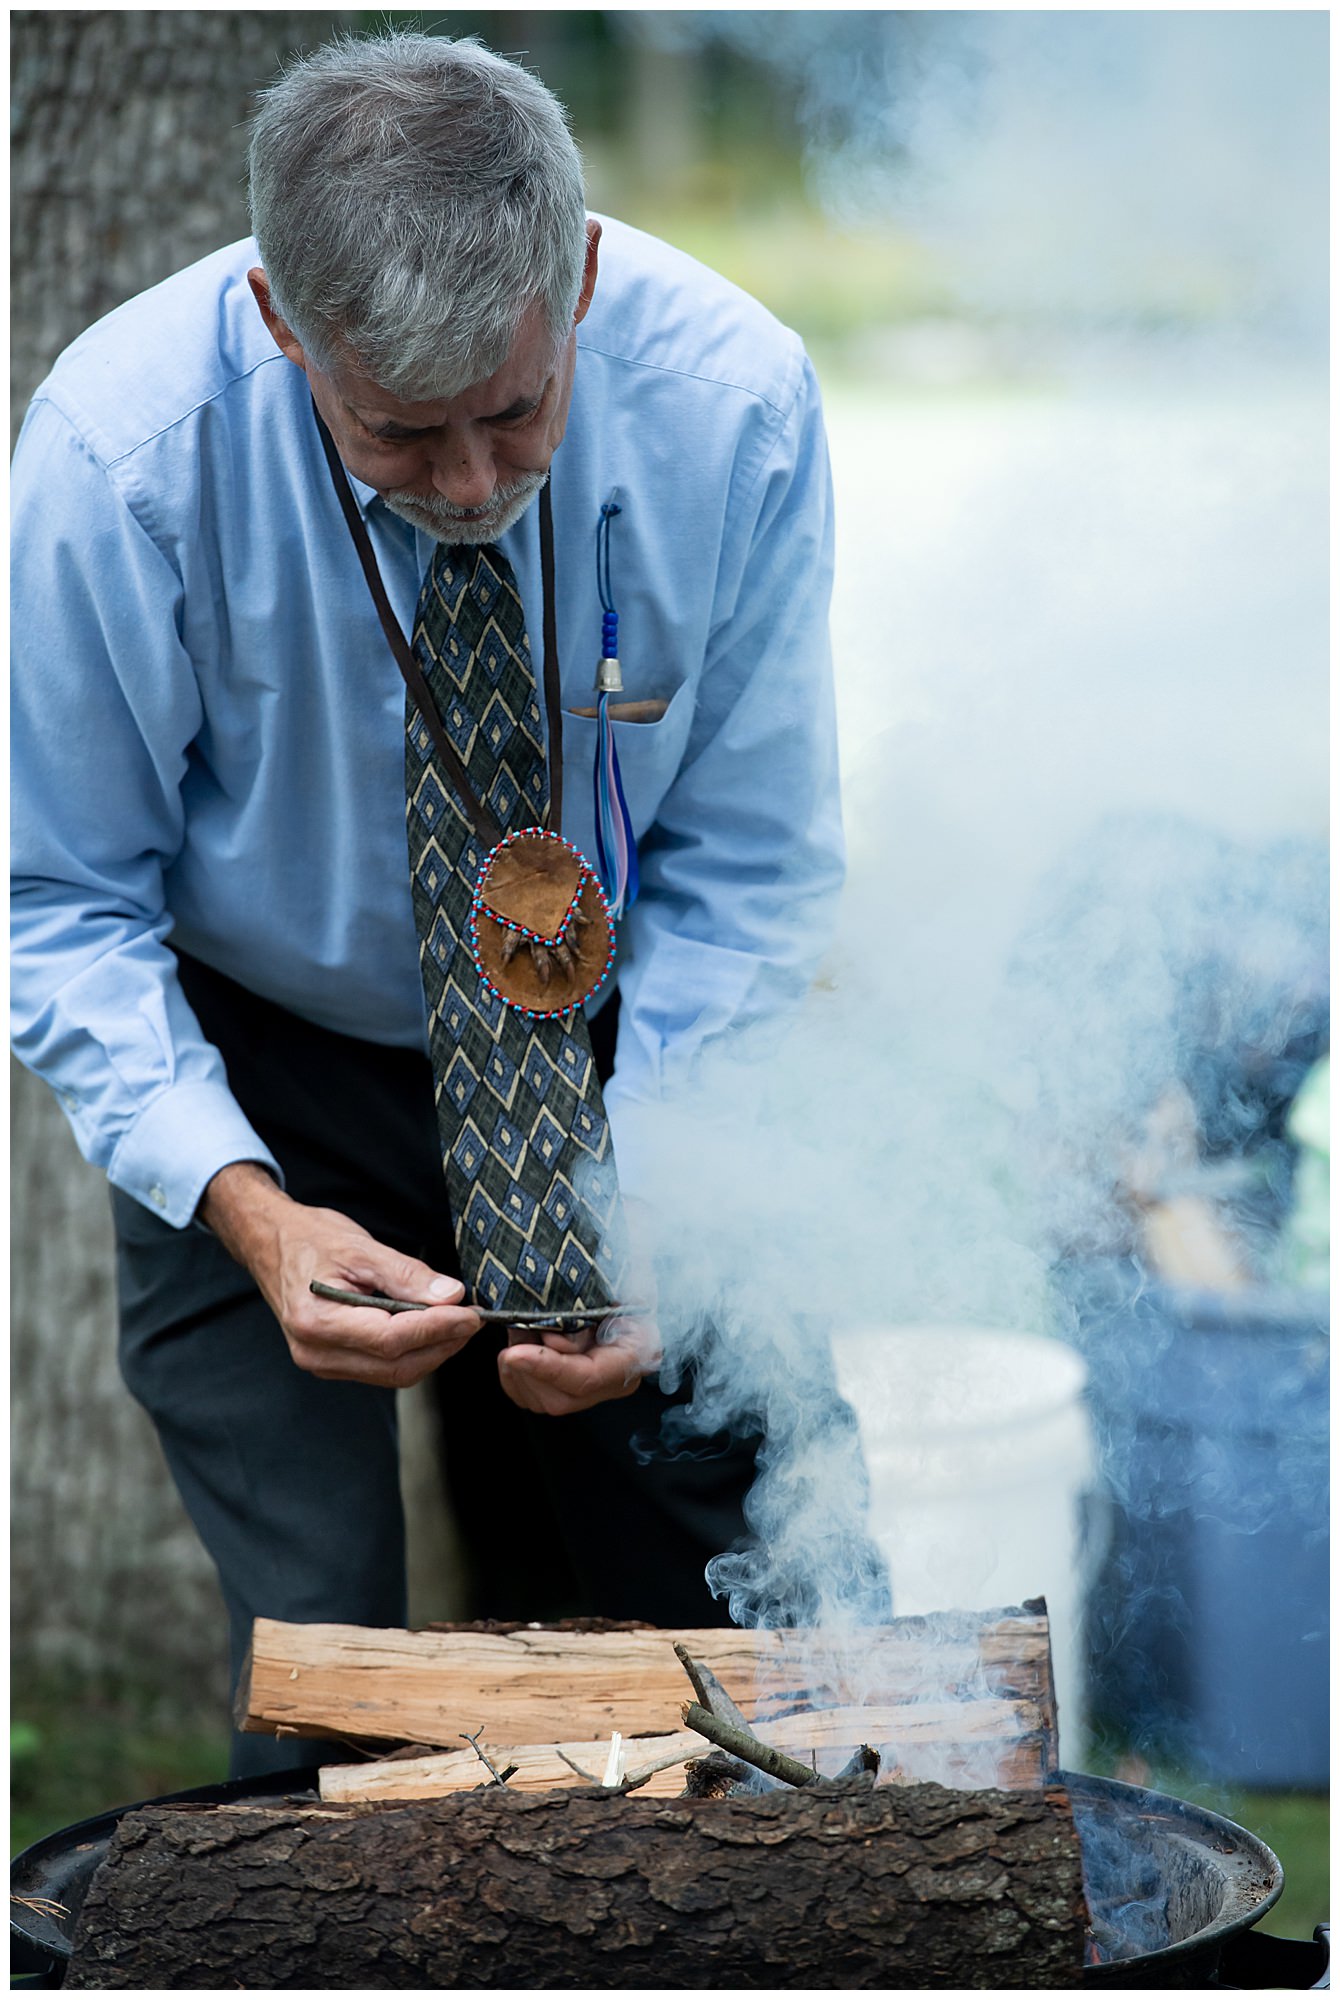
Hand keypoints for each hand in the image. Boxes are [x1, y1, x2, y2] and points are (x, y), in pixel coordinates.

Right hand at [198, 1162, 479, 1387]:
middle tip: (473, 1318)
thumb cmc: (312, 1239)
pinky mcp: (332, 1363)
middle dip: (441, 1345)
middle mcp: (315, 1352)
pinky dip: (412, 1353)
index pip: (390, 1339)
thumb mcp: (361, 1247)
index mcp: (316, 1322)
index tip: (471, 1314)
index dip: (437, 1329)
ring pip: (393, 1374)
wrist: (272, 1244)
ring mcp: (321, 1363)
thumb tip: (452, 1297)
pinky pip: (381, 1369)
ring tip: (457, 1323)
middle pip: (396, 1366)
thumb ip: (407, 1275)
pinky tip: (430, 1329)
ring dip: (431, 1352)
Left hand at [497, 1196, 661, 1415]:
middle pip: (562, 1398)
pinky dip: (514, 1374)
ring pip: (543, 1401)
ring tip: (518, 1328)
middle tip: (511, 1331)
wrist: (613, 1246)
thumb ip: (595, 1284)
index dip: (549, 1367)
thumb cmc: (616, 1249)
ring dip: (518, 1368)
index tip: (513, 1352)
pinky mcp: (569, 1384)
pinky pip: (531, 1396)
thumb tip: (566, 1316)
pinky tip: (516, 1343)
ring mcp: (595, 1384)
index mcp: (640, 1347)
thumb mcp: (612, 1258)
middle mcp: (619, 1375)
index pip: (589, 1376)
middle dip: (527, 1368)